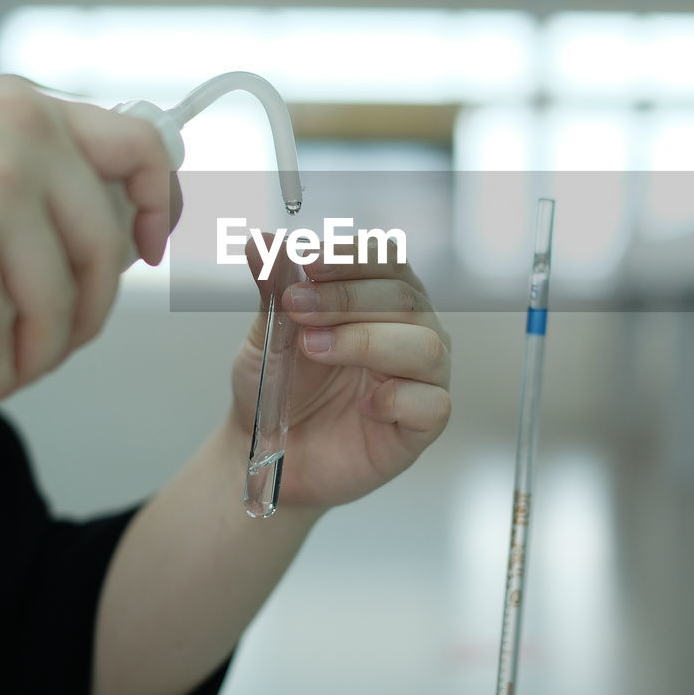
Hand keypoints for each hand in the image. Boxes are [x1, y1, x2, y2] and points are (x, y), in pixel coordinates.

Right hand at [0, 75, 179, 421]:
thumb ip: (11, 149)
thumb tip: (76, 218)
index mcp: (33, 109)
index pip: (142, 148)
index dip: (162, 208)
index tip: (149, 251)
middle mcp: (28, 144)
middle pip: (103, 253)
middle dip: (89, 316)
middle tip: (53, 344)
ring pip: (56, 307)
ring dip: (40, 360)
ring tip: (7, 377)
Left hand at [230, 237, 450, 510]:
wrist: (270, 452)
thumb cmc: (280, 387)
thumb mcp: (268, 333)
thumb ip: (273, 287)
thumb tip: (261, 243)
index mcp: (380, 296)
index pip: (385, 258)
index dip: (349, 257)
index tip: (306, 262)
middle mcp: (412, 328)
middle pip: (404, 296)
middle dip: (346, 297)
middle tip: (297, 307)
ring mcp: (423, 376)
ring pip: (424, 345)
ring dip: (366, 341)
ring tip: (314, 348)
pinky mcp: (424, 423)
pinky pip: (432, 403)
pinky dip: (396, 398)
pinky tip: (363, 404)